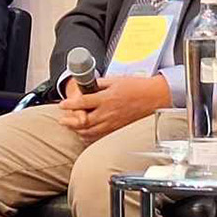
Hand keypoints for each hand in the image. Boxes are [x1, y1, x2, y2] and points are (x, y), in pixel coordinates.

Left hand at [57, 74, 171, 143]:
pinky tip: (85, 134)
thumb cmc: (137, 87)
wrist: (155, 97)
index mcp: (106, 98)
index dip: (70, 104)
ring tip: (71, 127)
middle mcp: (108, 112)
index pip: (83, 103)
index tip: (62, 105)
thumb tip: (87, 85)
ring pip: (90, 131)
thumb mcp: (116, 80)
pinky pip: (100, 136)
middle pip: (83, 121)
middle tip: (62, 120)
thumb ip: (100, 84)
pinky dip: (90, 136)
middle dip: (70, 122)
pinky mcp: (118, 129)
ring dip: (78, 130)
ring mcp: (113, 123)